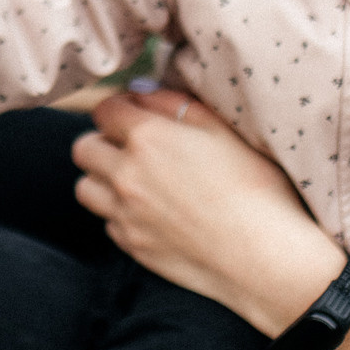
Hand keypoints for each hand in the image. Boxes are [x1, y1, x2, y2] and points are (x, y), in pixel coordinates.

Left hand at [71, 85, 346, 335]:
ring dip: (102, 179)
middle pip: (84, 148)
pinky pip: (107, 221)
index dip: (120, 108)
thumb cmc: (255, 188)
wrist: (265, 258)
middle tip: (131, 147)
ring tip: (135, 180)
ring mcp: (125, 214)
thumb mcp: (222, 130)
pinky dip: (119, 213)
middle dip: (103, 141)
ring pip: (85, 187)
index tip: (136, 114)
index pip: (104, 110)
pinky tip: (151, 212)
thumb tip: (141, 92)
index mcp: (147, 138)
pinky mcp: (132, 246)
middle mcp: (126, 175)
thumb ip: (174, 104)